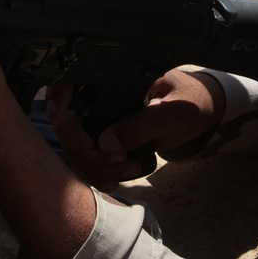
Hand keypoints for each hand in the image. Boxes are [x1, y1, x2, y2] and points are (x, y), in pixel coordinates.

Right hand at [46, 69, 225, 190]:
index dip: (57, 95)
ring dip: (95, 167)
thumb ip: (143, 125)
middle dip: (87, 151)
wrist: (200, 115)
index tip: (59, 115)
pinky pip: (87, 161)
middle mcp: (102, 98)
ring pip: (75, 149)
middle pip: (67, 126)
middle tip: (120, 160)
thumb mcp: (174, 112)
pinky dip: (97, 175)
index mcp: (116, 79)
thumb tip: (107, 143)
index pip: (71, 79)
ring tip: (128, 171)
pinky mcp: (105, 142)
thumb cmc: (191, 102)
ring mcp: (100, 122)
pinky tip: (115, 179)